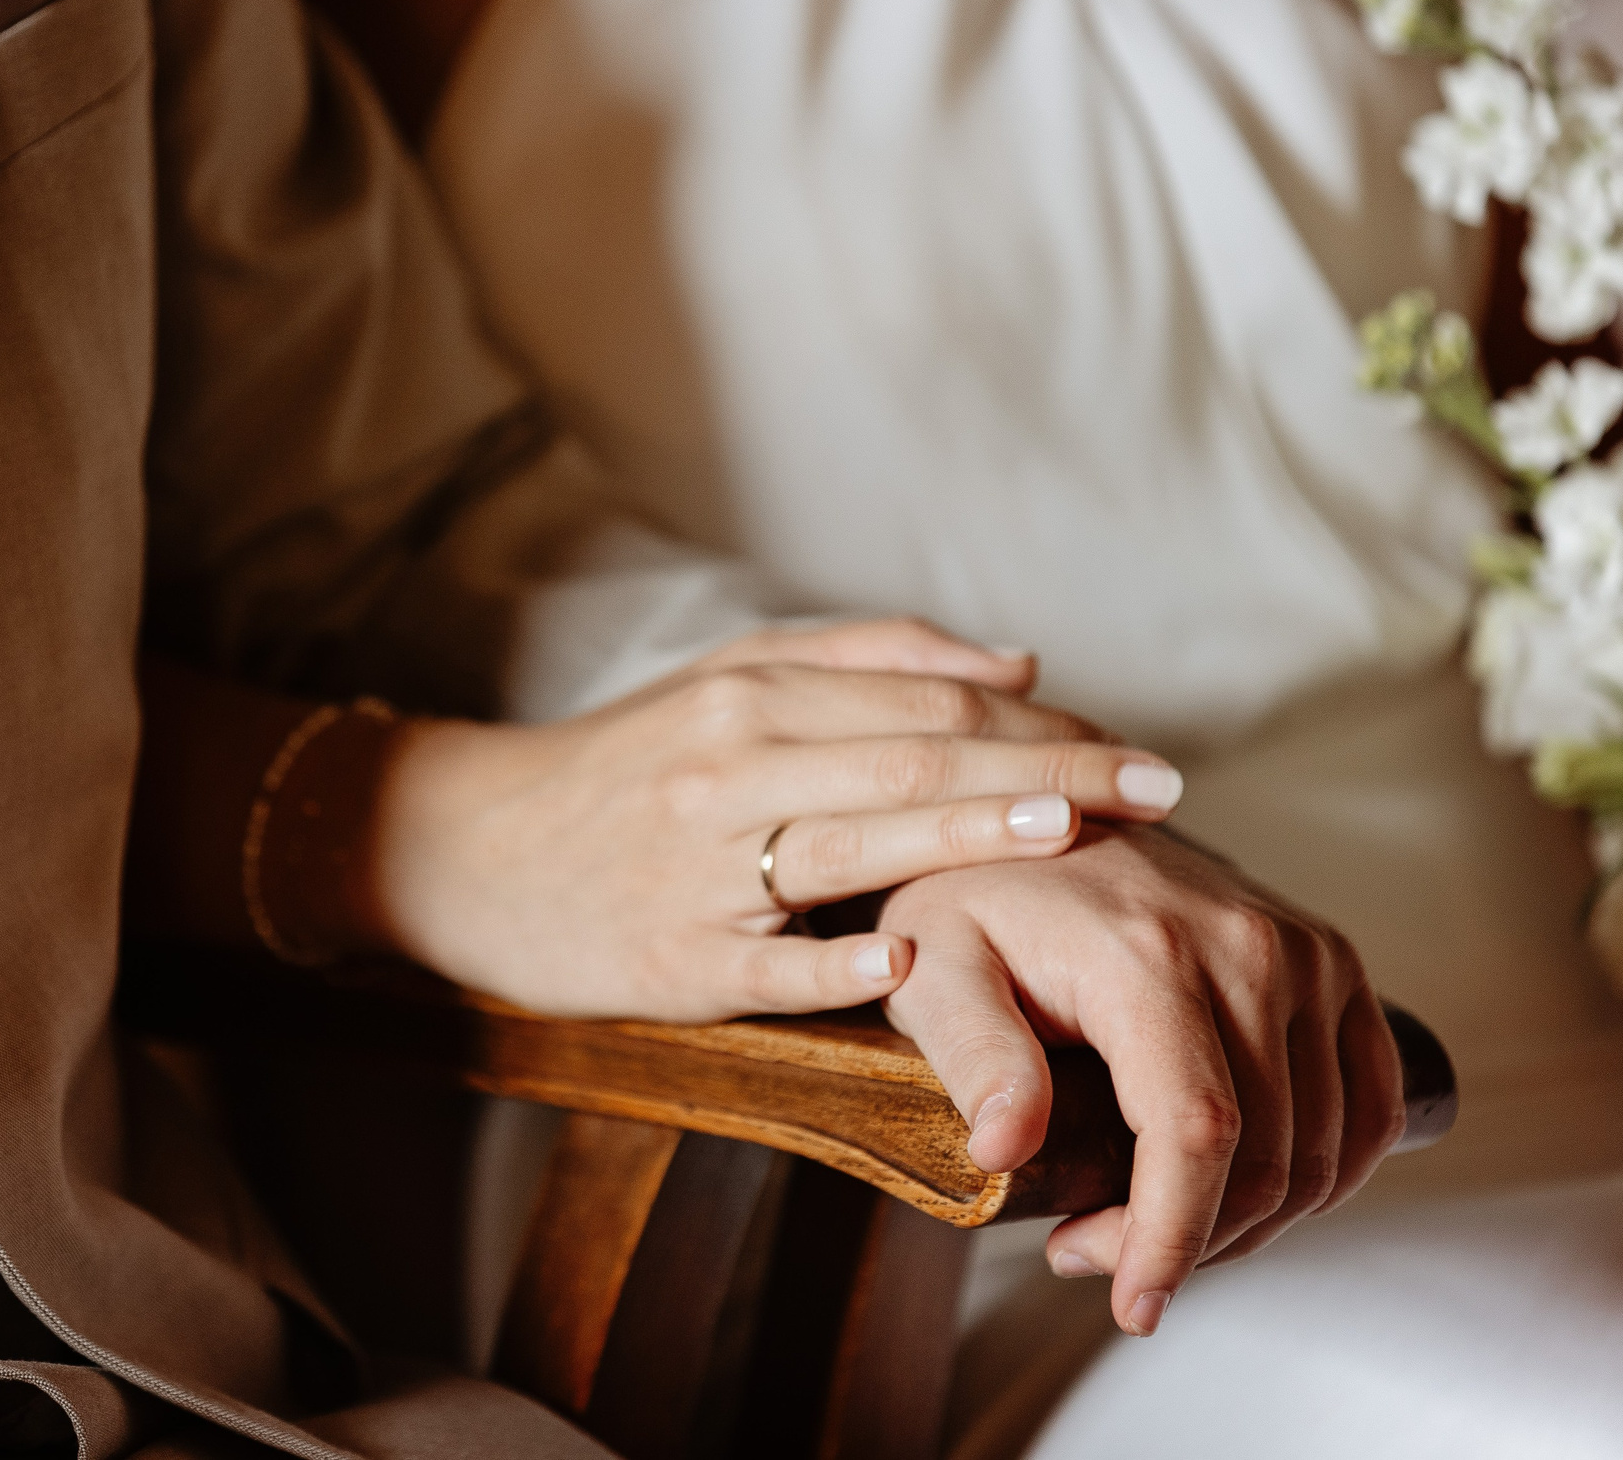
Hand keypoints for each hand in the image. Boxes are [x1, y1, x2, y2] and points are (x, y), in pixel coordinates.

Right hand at [358, 619, 1186, 1019]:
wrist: (465, 845)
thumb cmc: (622, 764)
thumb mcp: (730, 679)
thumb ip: (872, 659)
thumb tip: (1018, 663)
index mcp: (755, 694)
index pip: (928, 703)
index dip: (1041, 723)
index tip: (1135, 749)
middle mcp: (731, 766)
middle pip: (912, 762)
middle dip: (1045, 774)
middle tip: (1157, 789)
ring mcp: (700, 865)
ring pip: (851, 842)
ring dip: (967, 839)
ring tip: (1070, 835)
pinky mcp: (669, 959)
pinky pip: (760, 962)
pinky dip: (830, 962)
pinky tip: (903, 964)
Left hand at [877, 826, 1404, 1336]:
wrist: (1036, 811)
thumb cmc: (971, 894)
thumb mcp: (934, 965)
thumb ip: (972, 1052)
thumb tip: (1008, 1147)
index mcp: (1148, 955)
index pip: (1197, 1134)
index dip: (1173, 1238)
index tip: (1132, 1305)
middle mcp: (1247, 948)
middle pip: (1266, 1157)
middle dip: (1189, 1241)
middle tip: (1094, 1255)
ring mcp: (1303, 952)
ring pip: (1321, 1149)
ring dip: (1249, 1220)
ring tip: (1144, 1223)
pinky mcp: (1330, 961)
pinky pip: (1366, 1104)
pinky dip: (1322, 1173)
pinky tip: (1241, 1192)